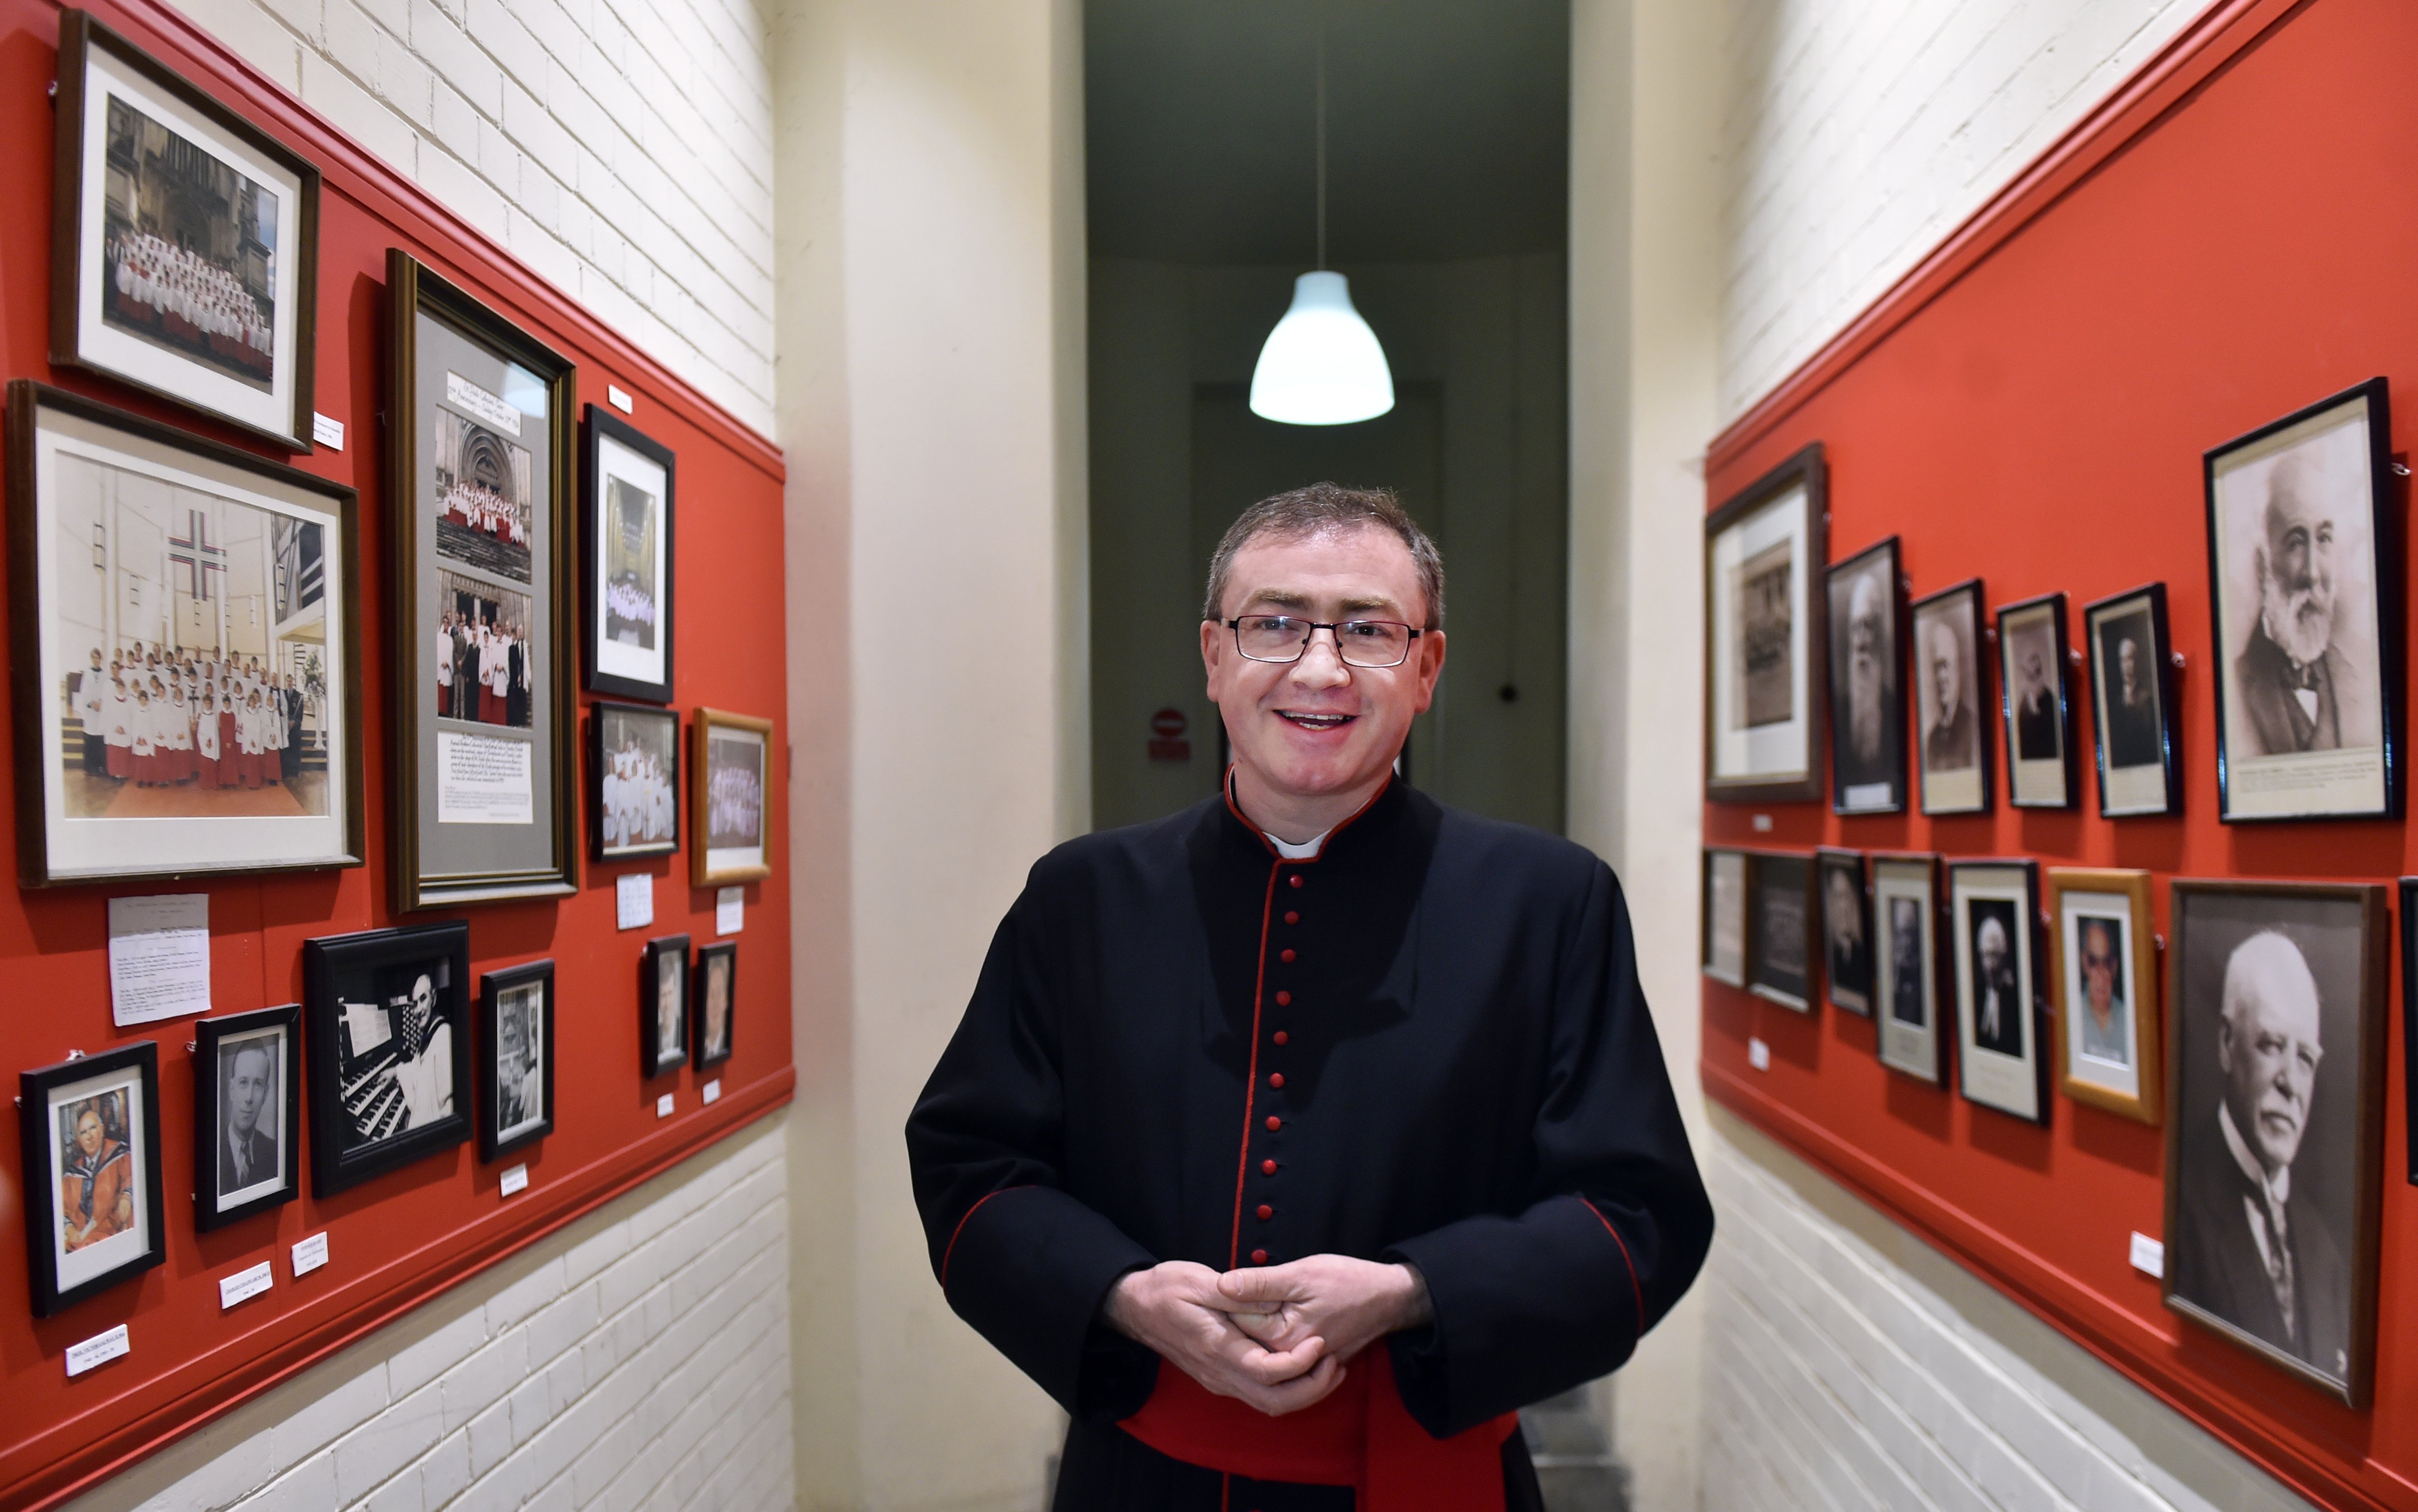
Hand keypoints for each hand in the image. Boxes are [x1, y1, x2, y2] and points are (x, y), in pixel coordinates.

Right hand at [1105, 1260, 1348, 1415]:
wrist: (1135, 1307)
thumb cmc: (1166, 1288)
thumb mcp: (1199, 1280)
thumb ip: (1237, 1293)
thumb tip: (1271, 1302)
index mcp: (1217, 1348)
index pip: (1268, 1372)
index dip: (1300, 1363)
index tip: (1320, 1342)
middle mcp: (1219, 1373)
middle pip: (1274, 1401)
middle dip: (1312, 1389)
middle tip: (1335, 1362)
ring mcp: (1219, 1380)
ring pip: (1268, 1403)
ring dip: (1303, 1391)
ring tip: (1328, 1365)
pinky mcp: (1220, 1378)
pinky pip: (1259, 1394)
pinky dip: (1286, 1387)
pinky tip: (1301, 1363)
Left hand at [1216, 1256, 1431, 1364]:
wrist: (1388, 1299)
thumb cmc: (1348, 1282)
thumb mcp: (1302, 1274)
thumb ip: (1260, 1283)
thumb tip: (1222, 1284)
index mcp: (1283, 1339)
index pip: (1235, 1322)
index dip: (1229, 1298)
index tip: (1233, 1281)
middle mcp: (1289, 1359)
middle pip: (1245, 1338)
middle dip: (1240, 1313)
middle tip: (1254, 1290)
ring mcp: (1299, 1364)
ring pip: (1260, 1345)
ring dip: (1256, 1325)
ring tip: (1270, 1301)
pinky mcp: (1309, 1362)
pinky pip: (1278, 1352)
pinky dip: (1272, 1334)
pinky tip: (1279, 1313)